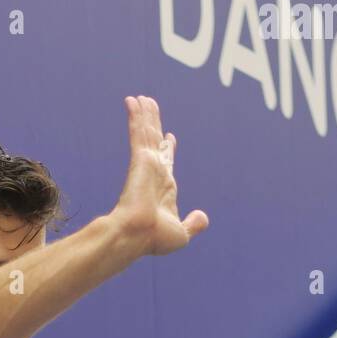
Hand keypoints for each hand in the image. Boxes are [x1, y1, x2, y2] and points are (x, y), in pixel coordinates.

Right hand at [111, 95, 208, 256]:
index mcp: (164, 189)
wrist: (137, 235)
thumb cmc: (155, 238)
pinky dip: (136, 116)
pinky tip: (133, 101)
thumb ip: (193, 224)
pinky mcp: (140, 158)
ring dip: (144, 114)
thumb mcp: (181, 234)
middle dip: (154, 125)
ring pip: (147, 132)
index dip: (168, 149)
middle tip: (151, 108)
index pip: (167, 163)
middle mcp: (155, 173)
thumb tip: (203, 217)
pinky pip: (139, 131)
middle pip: (155, 142)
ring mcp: (146, 164)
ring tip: (141, 98)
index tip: (169, 137)